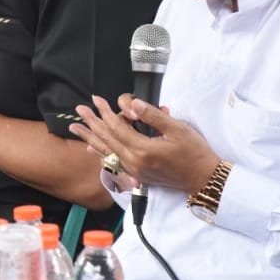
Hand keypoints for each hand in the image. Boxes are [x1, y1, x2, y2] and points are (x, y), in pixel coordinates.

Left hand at [69, 94, 216, 193]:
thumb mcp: (177, 129)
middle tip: (79, 109)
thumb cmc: (194, 153)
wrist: (204, 179)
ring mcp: (134, 171)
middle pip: (107, 139)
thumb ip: (152, 115)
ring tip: (76, 127)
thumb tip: (133, 103)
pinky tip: (91, 147)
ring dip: (90, 136)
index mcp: (143, 151)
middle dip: (92, 122)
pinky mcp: (137, 175)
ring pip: (106, 151)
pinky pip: (112, 162)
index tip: (97, 100)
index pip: (117, 127)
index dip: (105, 111)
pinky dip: (100, 153)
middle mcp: (134, 163)